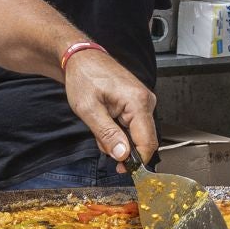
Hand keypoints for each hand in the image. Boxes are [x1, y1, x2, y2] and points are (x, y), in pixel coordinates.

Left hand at [63, 49, 157, 167]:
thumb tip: (123, 156)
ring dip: (118, 139)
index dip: (136, 161)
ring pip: (136, 134)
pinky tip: (105, 122)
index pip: (147, 142)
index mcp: (138, 102)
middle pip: (143, 140)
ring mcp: (143, 101)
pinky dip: (118, 130)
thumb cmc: (84, 77)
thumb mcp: (89, 110)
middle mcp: (146, 101)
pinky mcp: (138, 103)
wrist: (81, 58)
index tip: (122, 170)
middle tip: (101, 145)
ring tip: (99, 127)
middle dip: (122, 149)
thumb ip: (107, 135)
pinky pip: (133, 125)